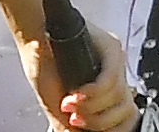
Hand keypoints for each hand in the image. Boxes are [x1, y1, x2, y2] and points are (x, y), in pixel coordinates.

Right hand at [17, 20, 135, 130]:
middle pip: (125, 108)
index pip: (124, 115)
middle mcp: (115, 73)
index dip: (111, 128)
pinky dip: (91, 94)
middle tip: (75, 119)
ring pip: (118, 96)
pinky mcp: (111, 47)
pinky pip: (109, 80)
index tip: (88, 131)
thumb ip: (69, 122)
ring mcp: (115, 60)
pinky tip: (74, 95)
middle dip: (98, 122)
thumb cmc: (43, 65)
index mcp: (105, 88)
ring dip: (91, 108)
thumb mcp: (56, 103)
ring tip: (70, 105)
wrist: (33, 37)